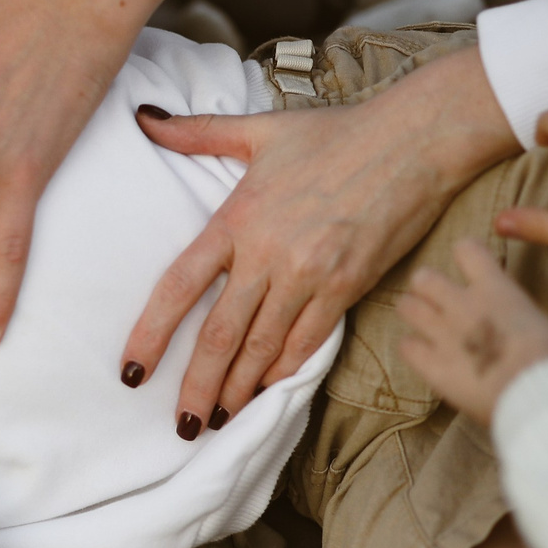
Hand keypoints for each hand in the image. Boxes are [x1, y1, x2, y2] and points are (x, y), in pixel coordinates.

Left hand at [122, 45, 517, 434]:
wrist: (414, 140)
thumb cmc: (336, 132)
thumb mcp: (260, 128)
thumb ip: (198, 133)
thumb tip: (145, 121)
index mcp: (238, 218)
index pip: (180, 287)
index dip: (151, 334)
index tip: (133, 372)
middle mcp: (268, 255)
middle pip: (220, 335)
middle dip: (196, 387)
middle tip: (181, 427)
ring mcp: (310, 275)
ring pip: (263, 348)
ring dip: (238, 389)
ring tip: (219, 419)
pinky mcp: (348, 287)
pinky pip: (309, 341)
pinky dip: (285, 371)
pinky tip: (268, 391)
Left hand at [397, 240, 547, 424]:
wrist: (536, 391)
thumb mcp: (537, 320)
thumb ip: (511, 310)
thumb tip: (506, 314)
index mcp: (494, 288)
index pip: (466, 250)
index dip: (465, 255)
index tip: (468, 265)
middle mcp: (462, 304)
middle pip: (423, 277)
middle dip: (427, 286)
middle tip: (437, 300)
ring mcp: (443, 334)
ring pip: (406, 306)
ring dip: (413, 312)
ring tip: (423, 324)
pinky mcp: (432, 365)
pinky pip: (405, 347)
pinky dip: (412, 349)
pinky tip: (424, 355)